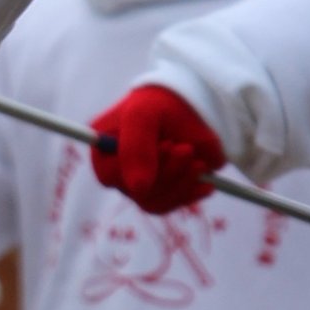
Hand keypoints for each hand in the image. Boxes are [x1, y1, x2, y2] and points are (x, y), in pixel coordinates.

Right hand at [88, 83, 225, 214]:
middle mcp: (119, 171)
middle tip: (187, 149)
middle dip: (167, 172)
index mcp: (104, 150)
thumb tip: (138, 188)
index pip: (110, 176)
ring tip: (198, 162)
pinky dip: (192, 193)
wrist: (195, 106)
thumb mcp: (143, 115)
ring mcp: (143, 184)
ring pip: (155, 203)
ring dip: (181, 184)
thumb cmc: (161, 104)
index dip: (138, 167)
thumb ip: (135, 148)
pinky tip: (206, 181)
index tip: (167, 144)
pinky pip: (172, 205)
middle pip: (137, 193)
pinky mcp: (165, 191)